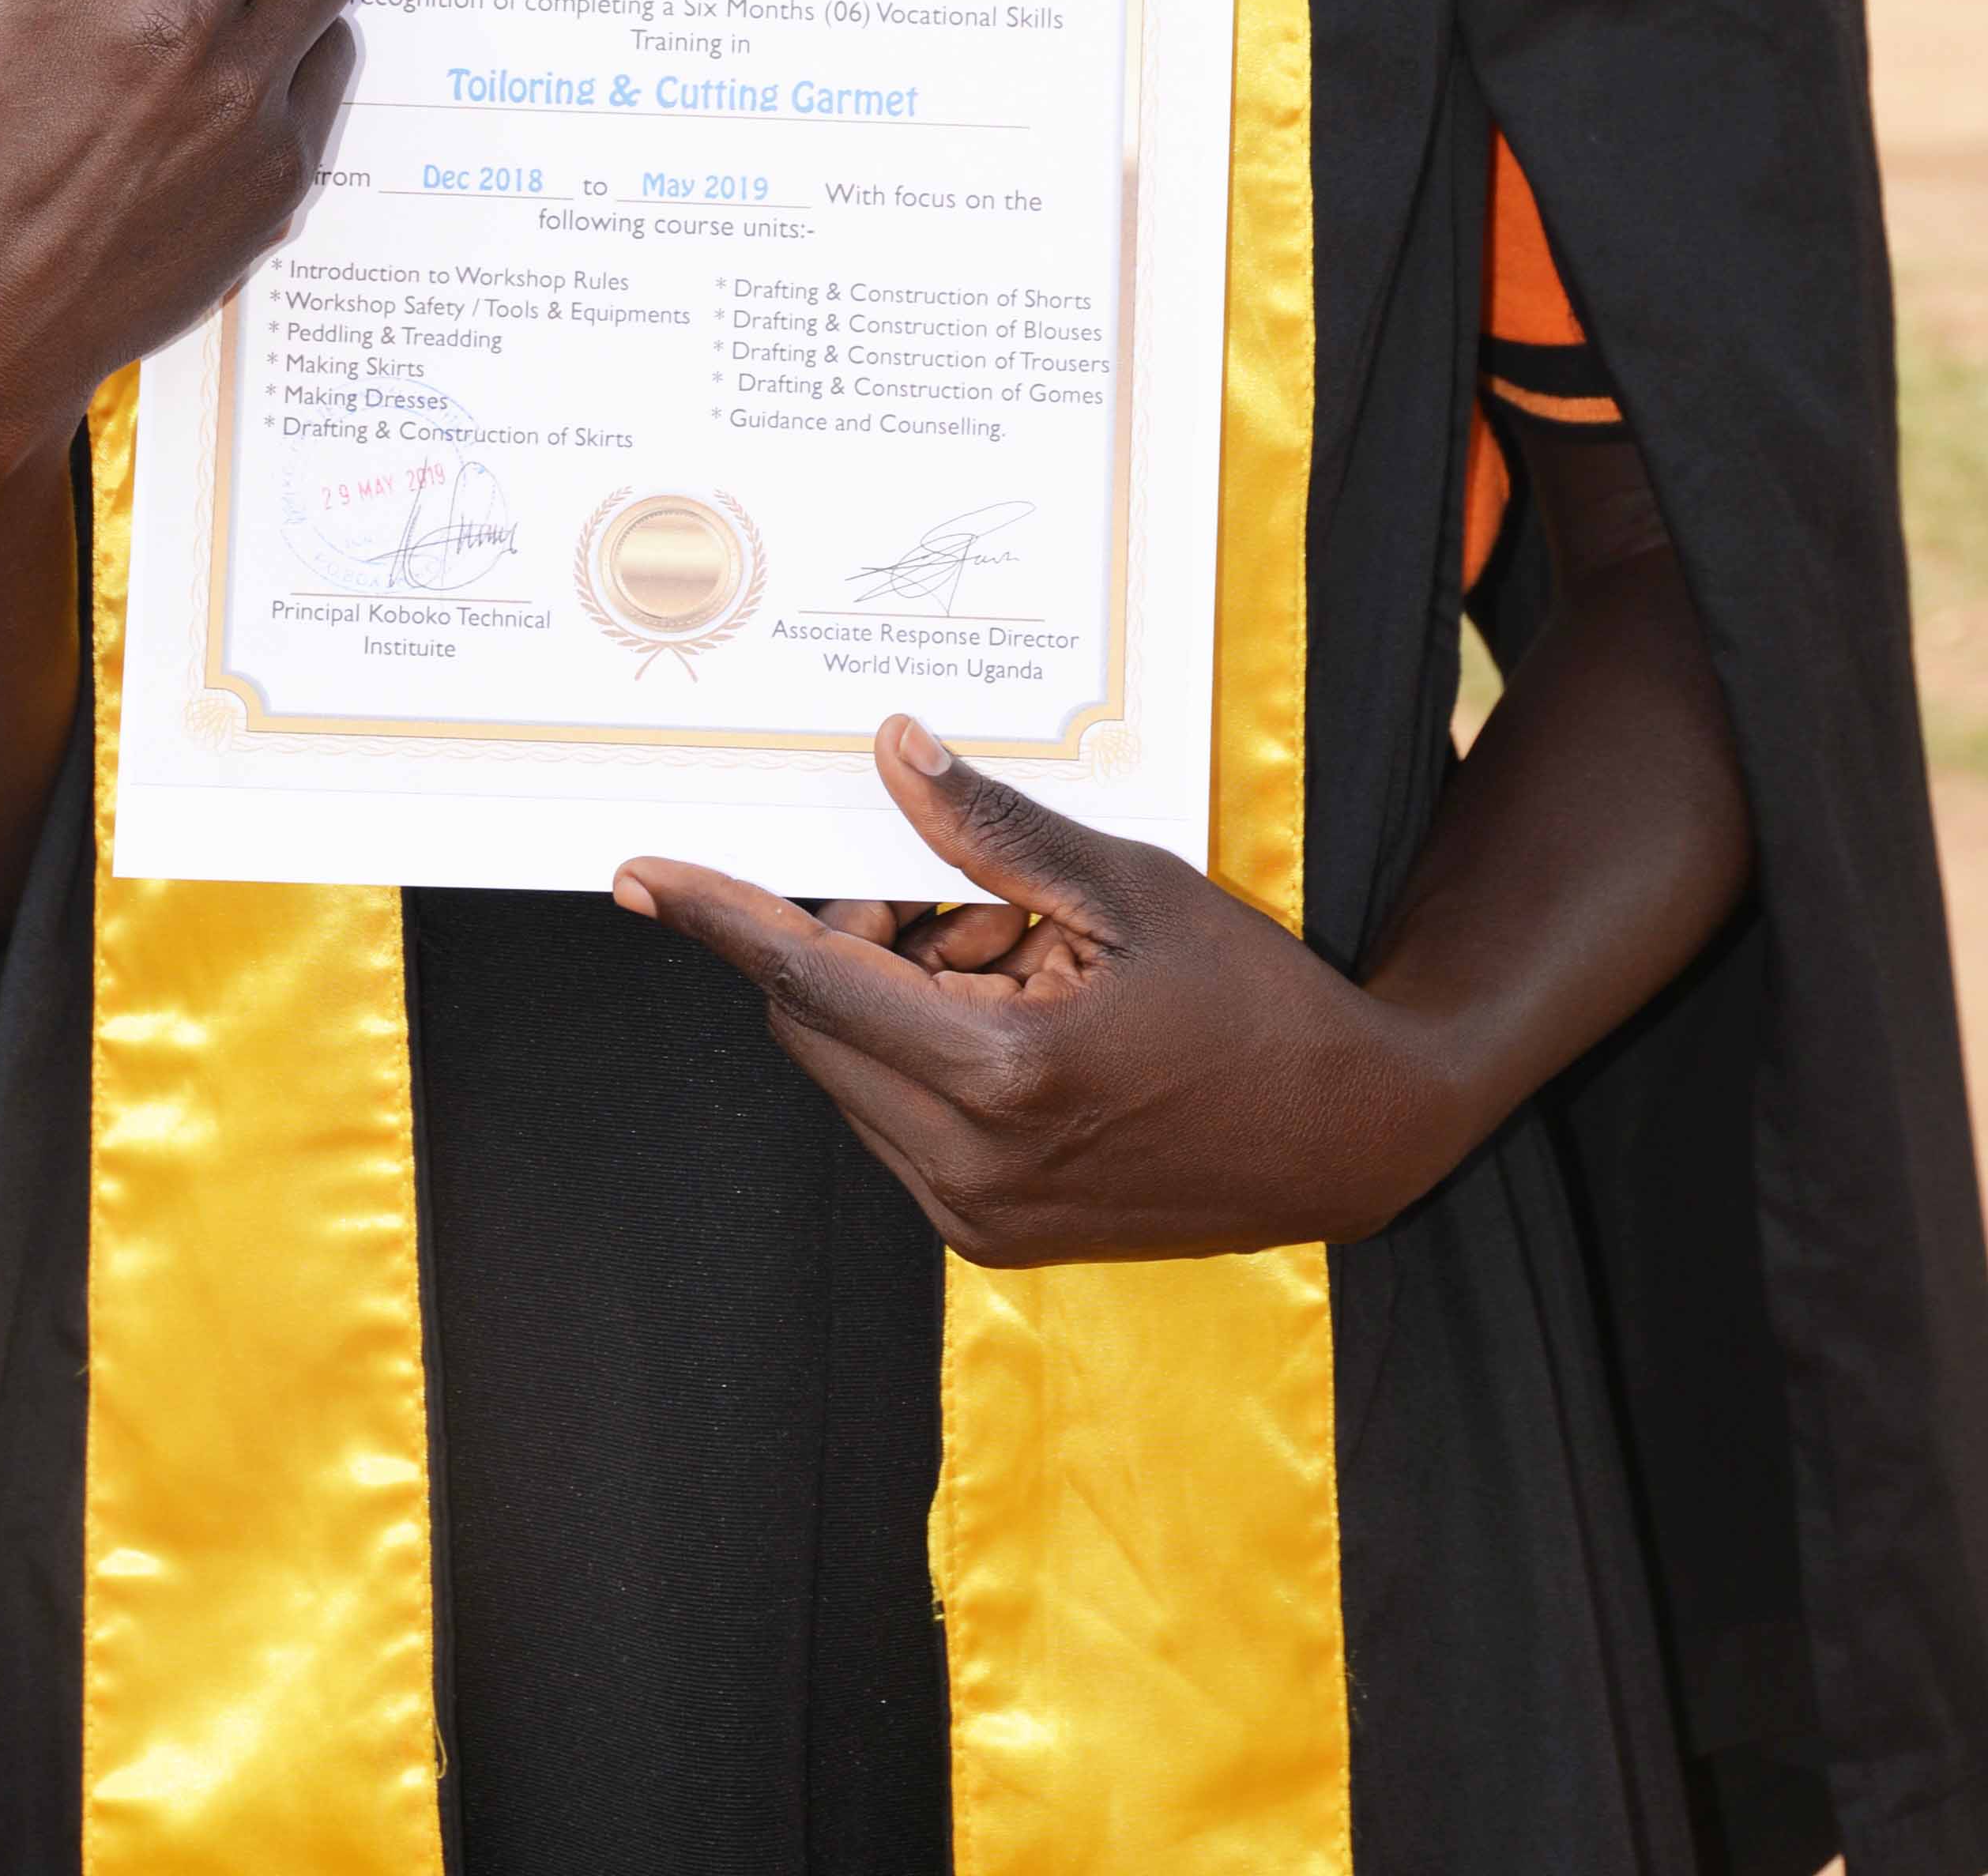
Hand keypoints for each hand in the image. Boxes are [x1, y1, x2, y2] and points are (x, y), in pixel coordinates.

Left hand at [615, 719, 1466, 1261]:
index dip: (717, 917)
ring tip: (1025, 958)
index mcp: (997, 1073)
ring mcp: (974, 1214)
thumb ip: (992, 830)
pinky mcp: (989, 1235)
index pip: (809, 974)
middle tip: (975, 899)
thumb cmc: (1252, 999)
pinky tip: (1028, 1013)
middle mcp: (966, 1163)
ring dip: (901, 995)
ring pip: (855, 1068)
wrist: (1348, 1137)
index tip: (639, 875)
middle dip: (861, 936)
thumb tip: (893, 752)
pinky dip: (931, 1048)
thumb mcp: (1126, 888)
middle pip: (821, 1020)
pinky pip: (900, 1116)